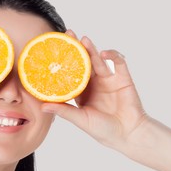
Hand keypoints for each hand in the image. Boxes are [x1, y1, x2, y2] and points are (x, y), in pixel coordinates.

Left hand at [41, 31, 147, 150]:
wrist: (128, 135)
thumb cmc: (103, 130)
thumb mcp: (80, 119)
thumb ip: (64, 111)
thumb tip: (42, 106)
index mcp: (81, 92)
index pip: (70, 73)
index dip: (63, 62)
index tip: (53, 51)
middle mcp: (93, 84)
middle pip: (84, 62)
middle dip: (76, 48)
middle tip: (68, 34)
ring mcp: (108, 80)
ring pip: (98, 60)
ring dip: (92, 49)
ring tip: (83, 40)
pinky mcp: (123, 79)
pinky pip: (119, 63)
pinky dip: (113, 55)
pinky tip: (104, 53)